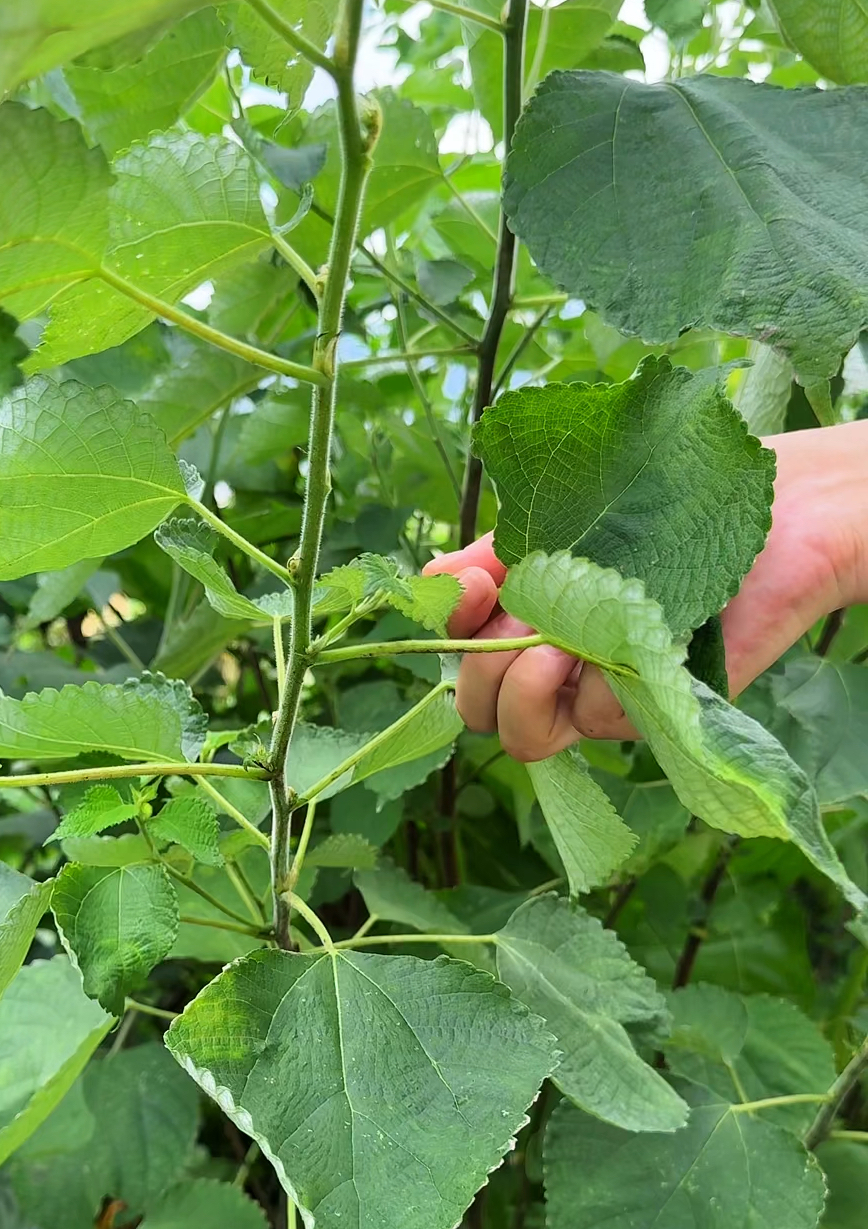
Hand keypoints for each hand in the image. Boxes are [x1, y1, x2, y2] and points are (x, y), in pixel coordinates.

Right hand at [423, 421, 867, 762]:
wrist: (792, 502)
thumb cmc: (682, 494)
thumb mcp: (569, 511)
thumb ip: (502, 547)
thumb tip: (437, 579)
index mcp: (536, 611)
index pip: (459, 649)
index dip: (445, 626)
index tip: (474, 581)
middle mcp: (565, 660)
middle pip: (479, 709)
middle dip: (474, 672)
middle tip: (506, 617)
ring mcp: (610, 689)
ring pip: (527, 734)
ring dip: (520, 688)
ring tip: (551, 645)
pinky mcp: (663, 706)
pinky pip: (598, 717)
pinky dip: (594, 682)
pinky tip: (617, 633)